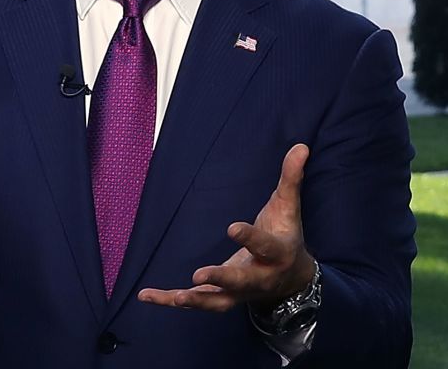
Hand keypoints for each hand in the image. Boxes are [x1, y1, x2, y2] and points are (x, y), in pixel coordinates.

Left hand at [138, 143, 315, 312]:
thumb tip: (300, 146)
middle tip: (199, 275)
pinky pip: (197, 301)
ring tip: (173, 297)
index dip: (249, 237)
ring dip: (196, 299)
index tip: (232, 228)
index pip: (264, 246)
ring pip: (218, 301)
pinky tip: (147, 295)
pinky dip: (170, 300)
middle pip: (240, 281)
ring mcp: (239, 292)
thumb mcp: (289, 207)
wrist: (292, 280)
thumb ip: (291, 178)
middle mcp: (259, 278)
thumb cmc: (285, 236)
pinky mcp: (222, 297)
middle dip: (221, 279)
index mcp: (277, 254)